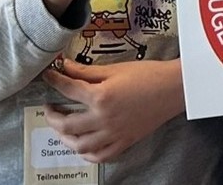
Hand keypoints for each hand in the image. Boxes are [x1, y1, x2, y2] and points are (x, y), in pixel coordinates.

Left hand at [42, 57, 183, 162]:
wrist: (175, 88)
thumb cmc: (149, 74)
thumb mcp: (117, 69)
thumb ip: (88, 71)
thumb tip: (66, 67)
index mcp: (101, 96)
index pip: (68, 89)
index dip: (54, 81)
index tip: (48, 76)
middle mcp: (103, 119)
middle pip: (66, 124)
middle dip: (52, 115)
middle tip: (50, 107)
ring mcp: (113, 134)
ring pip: (79, 145)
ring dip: (65, 138)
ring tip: (62, 127)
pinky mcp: (124, 142)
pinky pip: (99, 156)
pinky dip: (87, 153)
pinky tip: (83, 144)